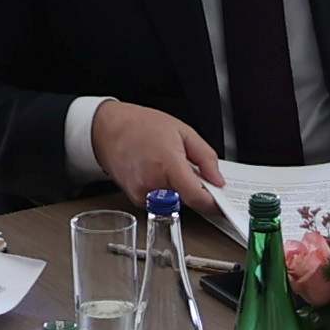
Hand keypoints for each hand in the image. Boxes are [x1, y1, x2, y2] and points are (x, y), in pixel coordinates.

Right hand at [89, 97, 227, 216]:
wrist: (107, 130)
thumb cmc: (141, 126)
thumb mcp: (183, 132)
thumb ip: (206, 158)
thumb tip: (218, 180)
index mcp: (168, 165)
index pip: (197, 197)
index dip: (213, 203)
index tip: (221, 202)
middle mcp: (153, 184)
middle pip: (188, 200)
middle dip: (196, 189)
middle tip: (192, 169)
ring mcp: (143, 194)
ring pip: (175, 201)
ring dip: (180, 189)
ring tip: (169, 164)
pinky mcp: (137, 199)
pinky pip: (161, 201)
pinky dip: (166, 190)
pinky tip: (158, 171)